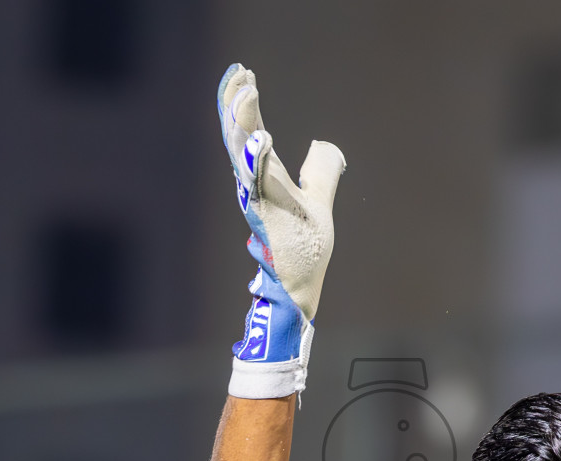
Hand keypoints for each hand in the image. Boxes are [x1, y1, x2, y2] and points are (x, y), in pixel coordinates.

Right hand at [217, 63, 345, 397]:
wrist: (300, 289)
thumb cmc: (304, 250)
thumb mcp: (319, 200)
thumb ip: (321, 172)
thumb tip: (325, 145)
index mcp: (266, 178)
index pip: (250, 131)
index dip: (244, 103)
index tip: (242, 71)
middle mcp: (256, 187)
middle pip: (239, 137)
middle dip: (236, 103)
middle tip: (239, 73)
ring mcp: (259, 203)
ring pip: (243, 156)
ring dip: (243, 123)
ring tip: (246, 93)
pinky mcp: (267, 221)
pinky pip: (258, 186)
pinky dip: (257, 161)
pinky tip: (262, 138)